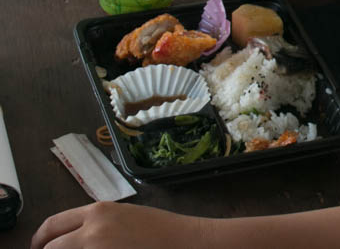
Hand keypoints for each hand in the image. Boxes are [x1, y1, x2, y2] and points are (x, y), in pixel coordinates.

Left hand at [31, 202, 201, 248]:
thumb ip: (94, 224)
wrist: (183, 240)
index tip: (38, 247)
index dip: (40, 240)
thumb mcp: (123, 216)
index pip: (52, 225)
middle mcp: (93, 230)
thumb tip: (70, 238)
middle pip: (51, 247)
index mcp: (98, 212)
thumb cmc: (159, 229)